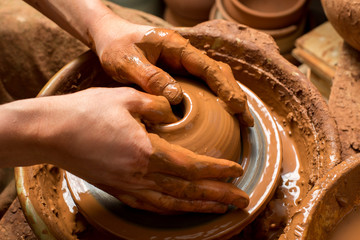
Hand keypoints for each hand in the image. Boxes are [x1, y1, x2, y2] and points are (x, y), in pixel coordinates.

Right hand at [35, 88, 248, 212]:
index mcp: (145, 151)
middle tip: (242, 201)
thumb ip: (156, 105)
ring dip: (199, 208)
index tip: (237, 171)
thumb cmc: (87, 112)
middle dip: (218, 197)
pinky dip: (172, 210)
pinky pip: (151, 206)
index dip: (217, 170)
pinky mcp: (118, 190)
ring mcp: (128, 186)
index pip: (191, 166)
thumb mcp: (126, 97)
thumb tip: (174, 111)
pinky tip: (182, 209)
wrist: (52, 132)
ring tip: (220, 210)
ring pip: (172, 204)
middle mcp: (140, 175)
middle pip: (187, 191)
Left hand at [92, 14, 253, 126]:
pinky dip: (215, 99)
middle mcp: (184, 54)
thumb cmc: (116, 46)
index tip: (237, 106)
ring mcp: (182, 64)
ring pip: (213, 80)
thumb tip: (177, 99)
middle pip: (218, 73)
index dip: (225, 87)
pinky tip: (220, 114)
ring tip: (241, 120)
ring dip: (229, 98)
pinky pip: (201, 86)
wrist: (108, 36)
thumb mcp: (128, 62)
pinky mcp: (178, 73)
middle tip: (247, 119)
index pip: (208, 67)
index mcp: (176, 46)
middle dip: (235, 95)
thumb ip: (151, 78)